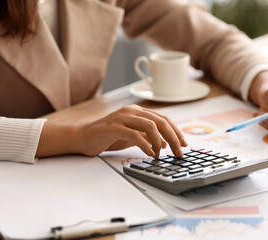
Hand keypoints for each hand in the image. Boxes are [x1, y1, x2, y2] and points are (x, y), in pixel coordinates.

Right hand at [37, 105, 187, 157]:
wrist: (83, 137)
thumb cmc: (108, 137)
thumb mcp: (132, 137)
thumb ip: (148, 137)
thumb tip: (165, 143)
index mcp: (138, 112)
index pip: (163, 119)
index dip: (176, 132)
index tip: (184, 144)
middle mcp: (132, 112)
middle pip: (160, 121)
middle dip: (173, 137)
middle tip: (179, 152)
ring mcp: (122, 117)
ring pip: (150, 125)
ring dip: (160, 141)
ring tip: (160, 154)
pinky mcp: (113, 127)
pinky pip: (135, 134)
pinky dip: (146, 145)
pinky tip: (149, 153)